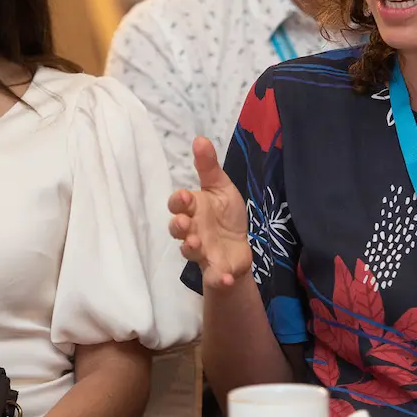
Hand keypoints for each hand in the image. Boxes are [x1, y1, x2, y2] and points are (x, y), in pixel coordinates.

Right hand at [168, 137, 250, 289]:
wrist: (239, 247)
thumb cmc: (225, 215)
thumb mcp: (221, 188)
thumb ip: (209, 167)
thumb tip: (200, 138)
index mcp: (193, 209)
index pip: (178, 204)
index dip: (178, 201)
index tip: (184, 197)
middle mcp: (193, 230)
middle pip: (178, 229)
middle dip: (178, 226)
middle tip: (184, 223)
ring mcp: (202, 251)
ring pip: (190, 251)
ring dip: (191, 248)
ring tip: (196, 244)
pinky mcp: (214, 269)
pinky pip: (212, 276)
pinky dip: (217, 278)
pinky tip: (225, 278)